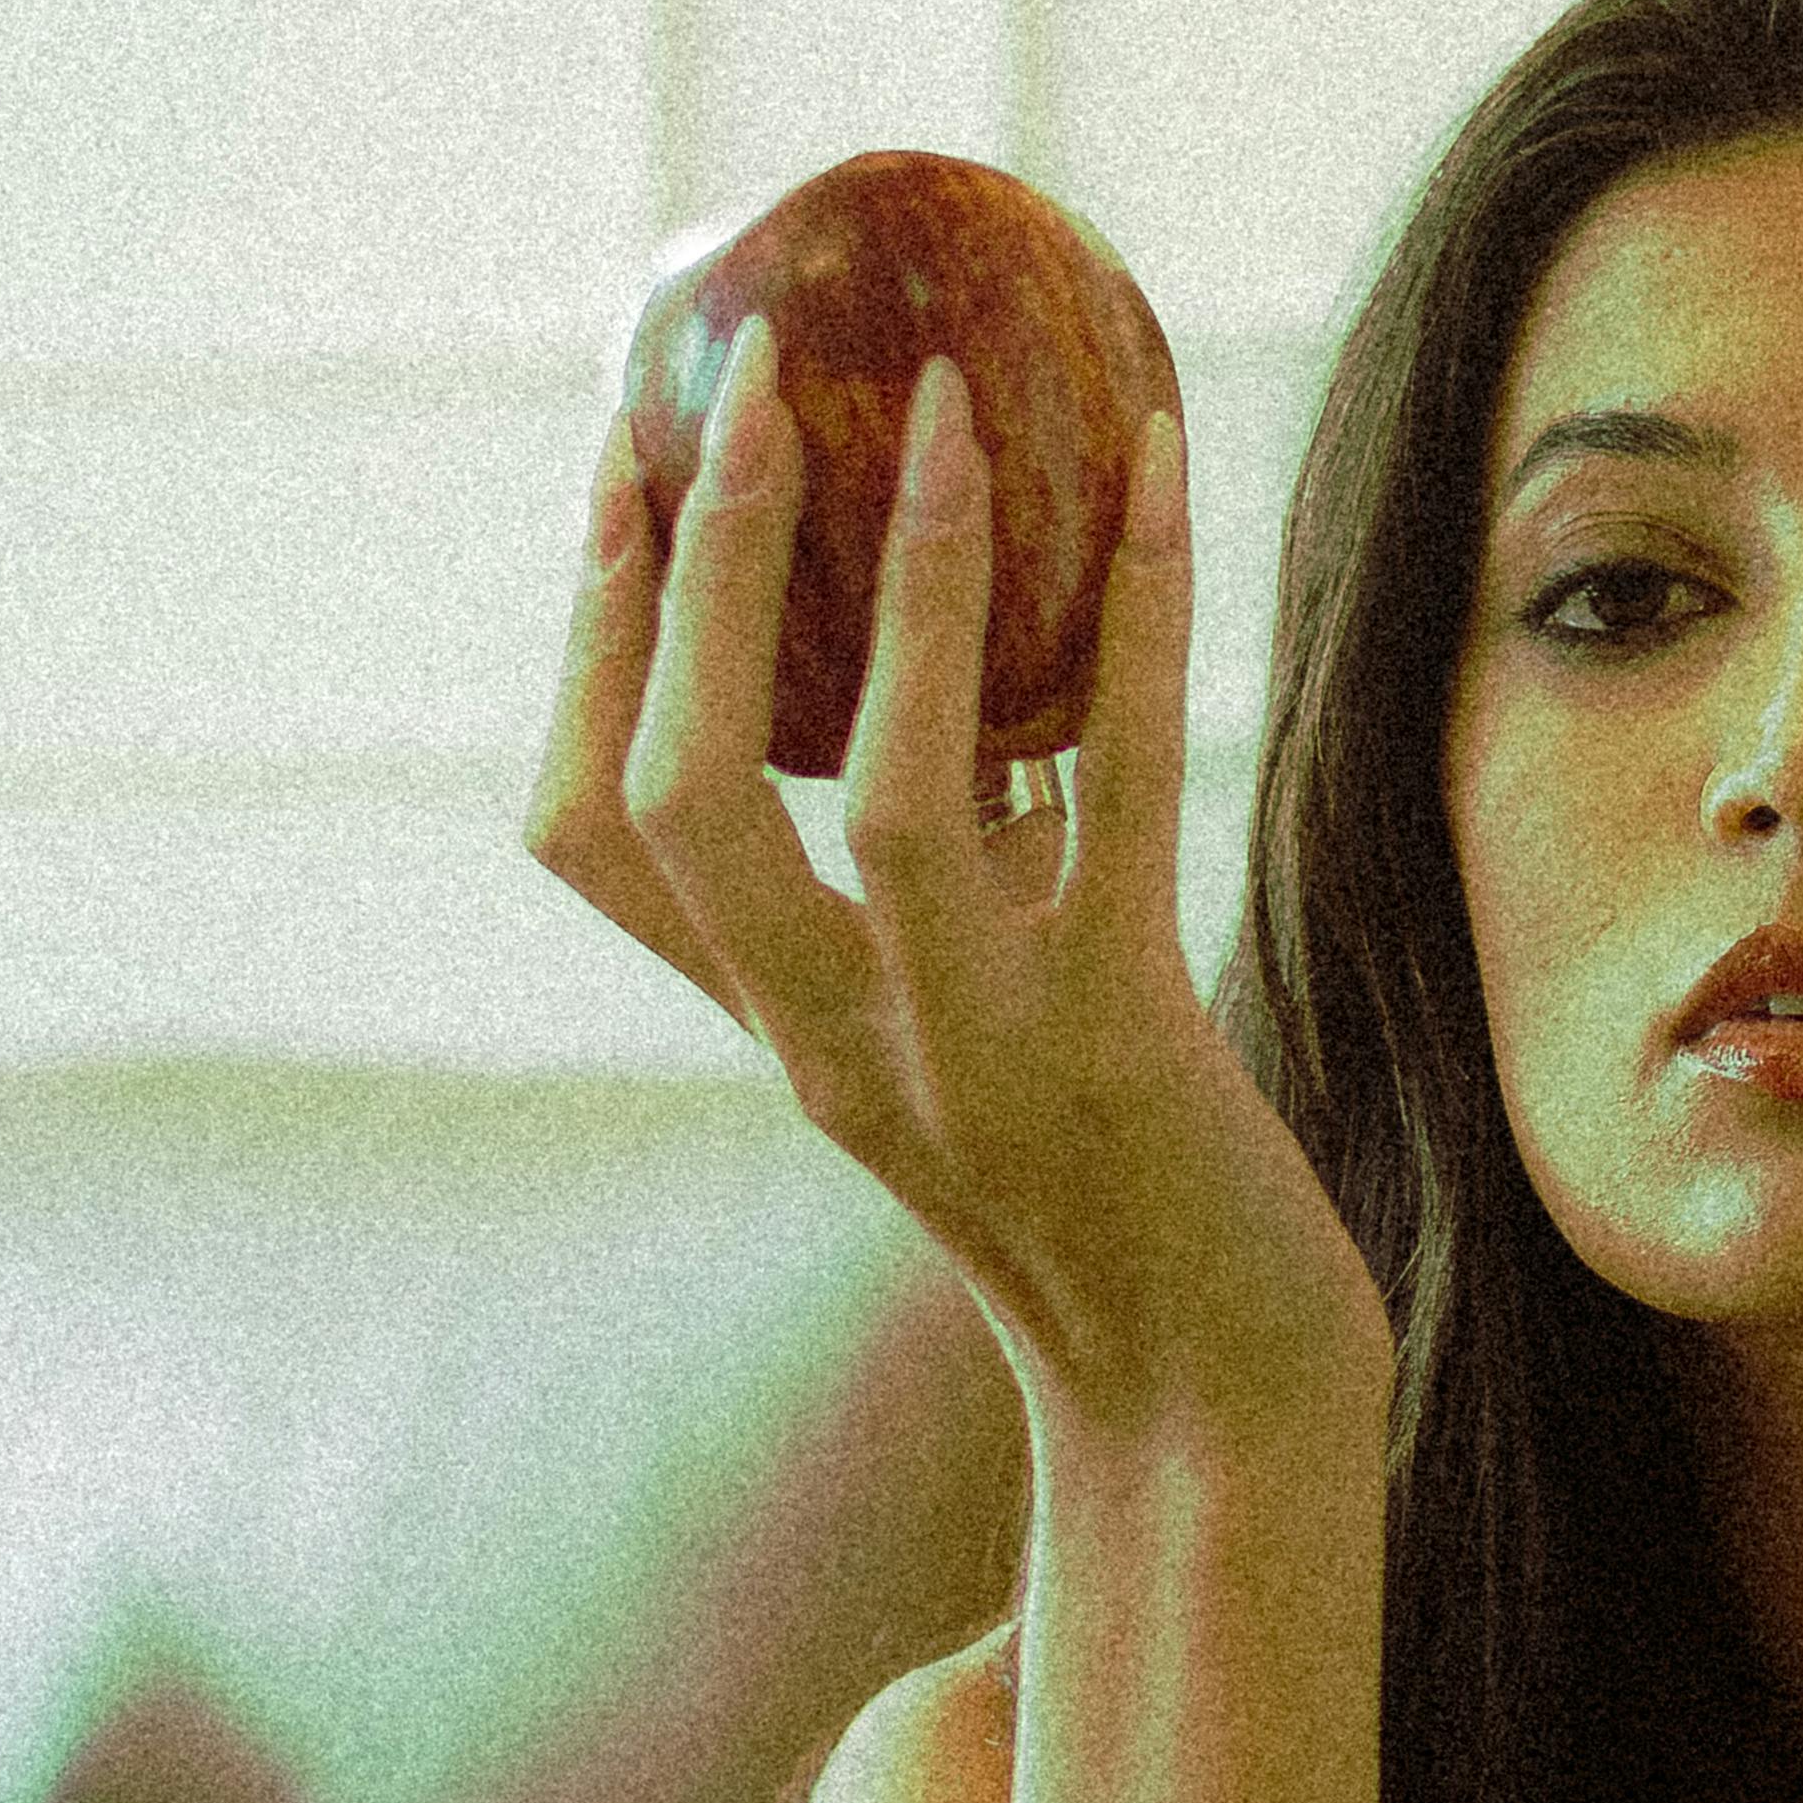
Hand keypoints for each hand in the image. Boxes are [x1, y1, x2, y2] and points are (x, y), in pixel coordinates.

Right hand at [525, 316, 1394, 1461]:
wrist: (1214, 1414)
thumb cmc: (1114, 1196)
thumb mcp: (979, 1025)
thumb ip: (948, 883)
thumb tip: (970, 647)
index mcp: (784, 1030)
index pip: (590, 831)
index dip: (587, 644)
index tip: (623, 476)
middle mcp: (841, 1043)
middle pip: (678, 796)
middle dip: (700, 578)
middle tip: (744, 387)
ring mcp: (978, 1052)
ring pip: (888, 800)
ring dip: (915, 583)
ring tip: (937, 397)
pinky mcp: (1132, 1041)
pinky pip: (1124, 794)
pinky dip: (1138, 616)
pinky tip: (1158, 468)